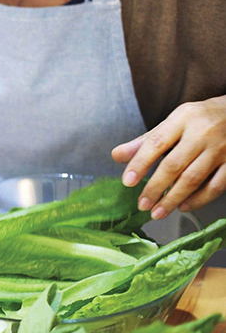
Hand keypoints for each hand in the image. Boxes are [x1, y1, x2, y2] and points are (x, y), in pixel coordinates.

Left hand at [112, 96, 225, 217]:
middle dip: (155, 188)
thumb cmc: (199, 120)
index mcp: (182, 119)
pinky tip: (183, 207)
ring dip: (173, 199)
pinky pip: (216, 186)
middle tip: (142, 205)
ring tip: (157, 212)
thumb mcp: (172, 123)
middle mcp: (202, 133)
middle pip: (174, 165)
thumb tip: (117, 156)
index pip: (156, 143)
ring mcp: (221, 148)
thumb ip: (145, 141)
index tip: (127, 182)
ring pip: (193, 178)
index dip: (140, 163)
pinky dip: (199, 200)